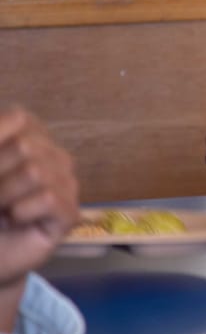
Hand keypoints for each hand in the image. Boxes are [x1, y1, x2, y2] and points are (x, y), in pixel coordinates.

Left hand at [0, 107, 78, 290]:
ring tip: (1, 211)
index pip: (21, 119)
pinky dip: (22, 211)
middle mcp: (52, 156)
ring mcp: (65, 184)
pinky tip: (16, 220)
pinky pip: (49, 198)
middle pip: (26, 146)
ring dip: (5, 196)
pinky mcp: (70, 214)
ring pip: (36, 172)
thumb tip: (19, 113)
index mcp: (30, 137)